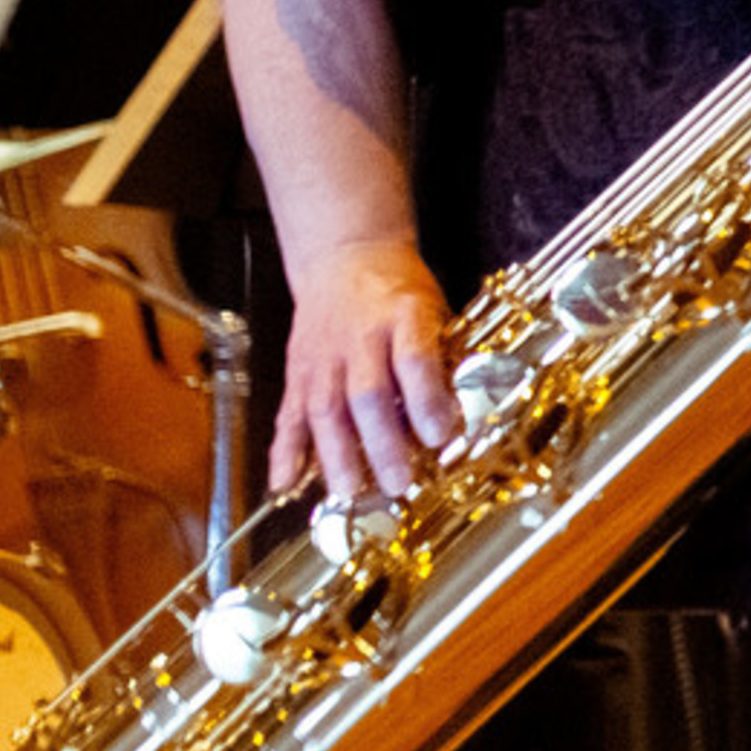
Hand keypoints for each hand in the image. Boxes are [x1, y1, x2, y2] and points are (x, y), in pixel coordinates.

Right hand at [277, 236, 462, 505]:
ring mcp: (324, 355)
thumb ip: (445, 358)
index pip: (414, 360)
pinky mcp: (297, 370)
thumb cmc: (401, 292)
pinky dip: (284, 451)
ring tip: (349, 493)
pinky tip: (284, 483)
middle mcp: (360, 337)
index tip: (440, 437)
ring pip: (325, 409)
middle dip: (382, 444)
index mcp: (404, 316)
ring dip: (336, 456)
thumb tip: (466, 416)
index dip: (426, 400)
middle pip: (367, 394)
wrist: (345, 257)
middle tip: (397, 483)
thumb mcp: (435, 311)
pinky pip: (288, 413)